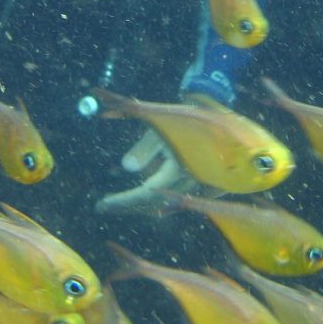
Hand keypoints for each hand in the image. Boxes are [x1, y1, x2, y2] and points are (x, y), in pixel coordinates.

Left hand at [93, 68, 232, 214]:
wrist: (219, 117)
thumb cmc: (187, 119)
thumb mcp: (162, 127)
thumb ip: (145, 147)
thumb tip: (127, 168)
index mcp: (179, 170)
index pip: (145, 193)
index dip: (124, 201)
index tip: (103, 205)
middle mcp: (189, 183)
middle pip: (154, 203)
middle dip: (129, 205)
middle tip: (106, 207)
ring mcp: (197, 185)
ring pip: (165, 202)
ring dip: (142, 204)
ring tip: (121, 203)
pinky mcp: (201, 183)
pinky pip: (177, 199)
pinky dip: (159, 201)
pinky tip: (149, 204)